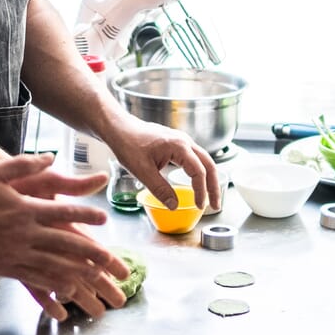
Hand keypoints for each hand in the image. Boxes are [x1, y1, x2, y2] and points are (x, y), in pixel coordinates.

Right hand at [0, 156, 125, 319]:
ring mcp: (14, 253)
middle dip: (94, 254)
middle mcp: (24, 233)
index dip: (86, 215)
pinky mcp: (3, 268)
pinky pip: (35, 279)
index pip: (65, 212)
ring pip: (55, 266)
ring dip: (80, 274)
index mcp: (25, 208)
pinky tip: (66, 292)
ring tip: (98, 281)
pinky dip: (54, 286)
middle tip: (113, 261)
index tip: (104, 219)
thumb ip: (24, 164)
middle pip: (68, 244)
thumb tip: (50, 157)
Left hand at [102, 113, 221, 211]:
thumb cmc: (128, 144)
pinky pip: (195, 158)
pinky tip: (197, 183)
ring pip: (204, 160)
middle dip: (214, 186)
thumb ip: (160, 189)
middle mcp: (184, 141)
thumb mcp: (142, 171)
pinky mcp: (176, 144)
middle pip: (209, 164)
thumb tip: (174, 206)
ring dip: (208, 179)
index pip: (198, 171)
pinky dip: (200, 172)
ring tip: (210, 197)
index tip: (199, 205)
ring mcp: (182, 141)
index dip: (201, 191)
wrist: (119, 128)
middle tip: (216, 205)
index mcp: (179, 146)